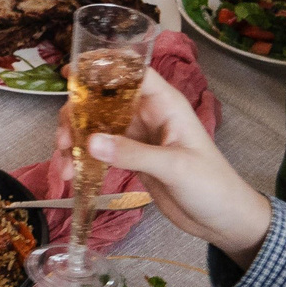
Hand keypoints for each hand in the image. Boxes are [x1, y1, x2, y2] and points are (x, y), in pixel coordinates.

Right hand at [54, 72, 270, 264]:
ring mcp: (138, 136)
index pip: (131, 71)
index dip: (102, 65)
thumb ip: (132, 154)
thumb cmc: (211, 185)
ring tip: (62, 164)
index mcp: (165, 103)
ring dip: (75, 140)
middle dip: (77, 114)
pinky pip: (100, 150)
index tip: (71, 71)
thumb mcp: (174, 167)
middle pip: (104, 99)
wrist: (224, 221)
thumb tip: (89, 142)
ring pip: (97, 126)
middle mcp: (149, 113)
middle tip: (61, 138)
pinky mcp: (132, 158)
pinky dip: (83, 159)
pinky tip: (70, 174)